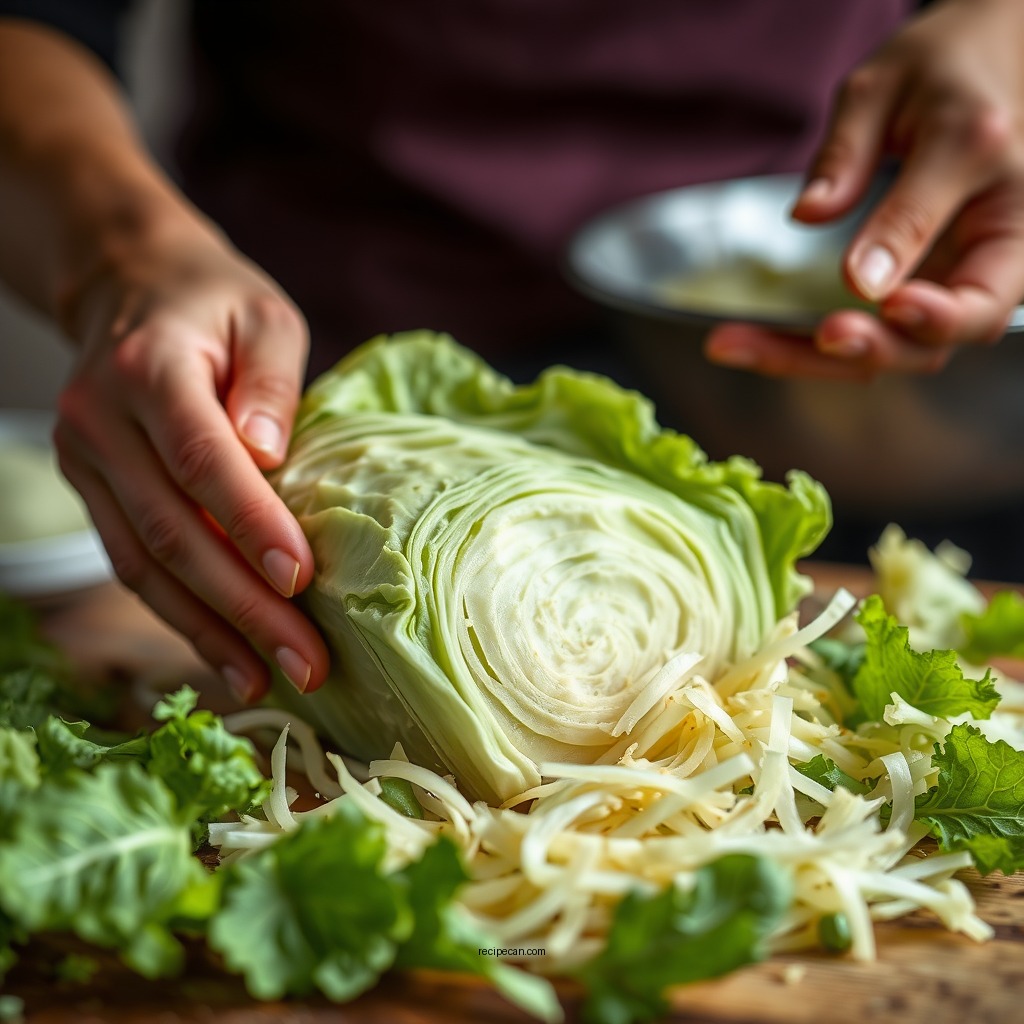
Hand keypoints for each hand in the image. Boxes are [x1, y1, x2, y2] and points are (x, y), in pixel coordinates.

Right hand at [53, 219, 329, 701]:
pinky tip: (226, 654)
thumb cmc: (215, 305)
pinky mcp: (92, 491)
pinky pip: (133, 564)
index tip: (300, 578)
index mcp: (149, 369)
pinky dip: (180, 615)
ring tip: (270, 680)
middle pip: (172, 530)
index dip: (250, 523)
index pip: (201, 459)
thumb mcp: (265, 317)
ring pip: (145, 564)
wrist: (131, 289)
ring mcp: (86, 461)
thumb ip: (273, 381)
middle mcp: (102, 421)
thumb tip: (271, 456)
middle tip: (306, 661)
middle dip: (242, 606)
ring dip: (209, 630)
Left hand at [705, 0, 1023, 378]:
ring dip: (817, 360)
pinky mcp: (921, 296)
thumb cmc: (934, 72)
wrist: (969, 69)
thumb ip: (849, 155)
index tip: (889, 302)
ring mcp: (959, 280)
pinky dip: (808, 349)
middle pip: (948, 334)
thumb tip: (812, 216)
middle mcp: (995, 248)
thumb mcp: (884, 89)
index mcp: (1003, 189)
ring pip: (903, 349)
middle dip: (877, 348)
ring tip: (737, 344)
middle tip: (820, 336)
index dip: (938, 309)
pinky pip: (872, 337)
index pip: (982, 277)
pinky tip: (750, 341)